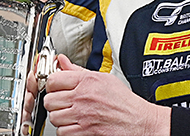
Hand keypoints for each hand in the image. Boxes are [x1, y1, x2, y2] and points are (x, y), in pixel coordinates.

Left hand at [43, 55, 169, 135]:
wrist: (139, 121)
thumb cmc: (124, 101)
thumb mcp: (103, 78)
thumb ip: (78, 70)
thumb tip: (62, 61)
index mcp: (87, 81)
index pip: (53, 80)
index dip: (52, 85)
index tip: (55, 88)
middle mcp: (83, 98)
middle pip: (50, 100)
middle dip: (54, 103)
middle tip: (61, 103)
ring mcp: (83, 116)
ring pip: (54, 117)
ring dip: (59, 118)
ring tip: (69, 115)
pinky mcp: (85, 132)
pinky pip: (63, 132)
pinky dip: (66, 131)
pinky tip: (73, 126)